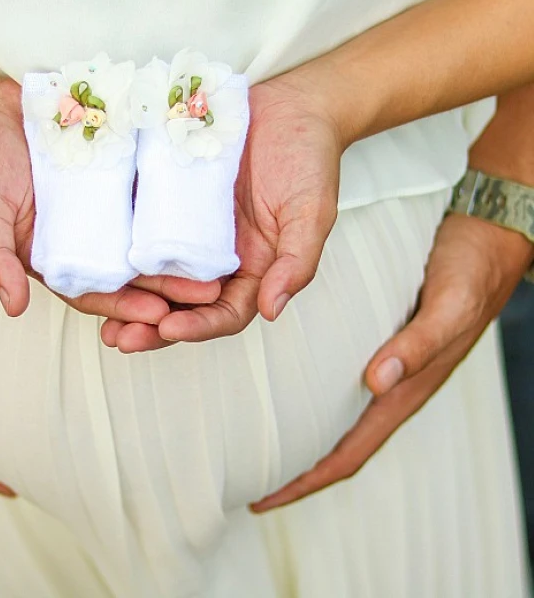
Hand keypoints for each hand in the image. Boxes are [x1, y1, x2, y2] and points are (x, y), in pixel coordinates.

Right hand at [0, 69, 220, 322]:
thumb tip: (13, 307)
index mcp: (52, 256)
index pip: (93, 292)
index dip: (125, 306)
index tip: (158, 314)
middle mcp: (82, 237)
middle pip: (130, 271)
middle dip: (167, 287)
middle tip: (207, 294)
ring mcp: (102, 205)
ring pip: (145, 238)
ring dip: (179, 253)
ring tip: (218, 263)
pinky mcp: (116, 172)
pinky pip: (147, 194)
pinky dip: (172, 206)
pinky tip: (204, 213)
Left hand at [101, 77, 342, 350]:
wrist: (289, 107)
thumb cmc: (308, 158)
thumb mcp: (311, 212)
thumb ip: (297, 262)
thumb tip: (273, 309)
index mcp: (251, 269)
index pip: (223, 312)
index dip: (197, 326)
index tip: (169, 328)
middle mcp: (214, 257)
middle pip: (179, 303)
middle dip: (149, 325)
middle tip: (119, 336)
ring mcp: (187, 229)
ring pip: (152, 273)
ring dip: (125, 295)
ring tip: (94, 308)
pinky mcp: (165, 199)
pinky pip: (139, 226)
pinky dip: (116, 245)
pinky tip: (92, 253)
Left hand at [251, 212, 533, 511]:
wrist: (487, 237)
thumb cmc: (471, 271)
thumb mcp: (449, 306)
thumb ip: (418, 344)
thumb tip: (377, 383)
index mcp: (406, 389)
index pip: (350, 452)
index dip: (308, 480)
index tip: (266, 497)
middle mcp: (391, 383)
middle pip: (335, 440)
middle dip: (293, 465)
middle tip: (245, 474)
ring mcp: (385, 362)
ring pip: (333, 410)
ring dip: (296, 428)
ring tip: (253, 433)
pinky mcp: (377, 336)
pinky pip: (336, 374)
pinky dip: (307, 387)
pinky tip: (282, 377)